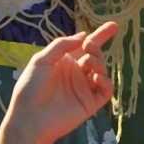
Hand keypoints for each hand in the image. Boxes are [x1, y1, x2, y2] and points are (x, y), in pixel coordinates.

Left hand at [3, 22, 117, 143]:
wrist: (30, 117)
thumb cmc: (31, 87)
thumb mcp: (41, 60)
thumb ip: (62, 46)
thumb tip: (84, 35)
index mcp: (64, 61)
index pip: (85, 46)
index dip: (100, 36)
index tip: (114, 26)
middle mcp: (76, 73)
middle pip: (95, 56)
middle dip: (96, 48)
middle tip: (89, 48)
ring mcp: (84, 88)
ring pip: (101, 71)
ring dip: (99, 63)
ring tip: (89, 64)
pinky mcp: (90, 103)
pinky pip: (105, 90)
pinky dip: (106, 82)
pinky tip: (97, 78)